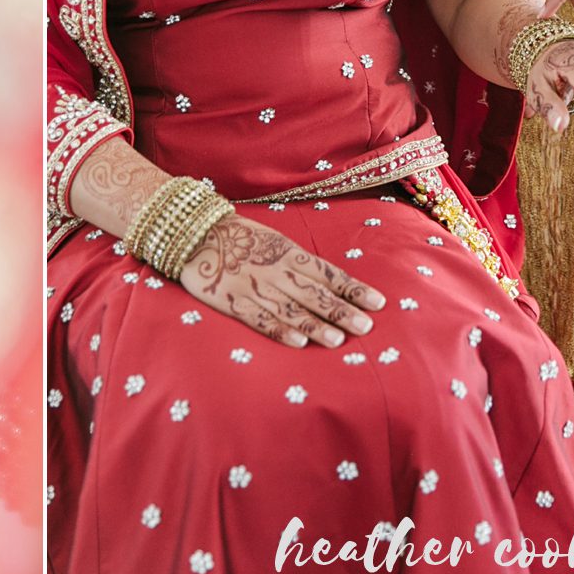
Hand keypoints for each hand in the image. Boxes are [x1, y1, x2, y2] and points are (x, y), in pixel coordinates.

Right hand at [176, 215, 380, 348]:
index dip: (354, 288)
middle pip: (314, 294)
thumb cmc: (241, 239)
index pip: (329, 273)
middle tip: (365, 327)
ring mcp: (254, 285)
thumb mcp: (275, 242)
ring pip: (290, 308)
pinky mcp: (231, 299)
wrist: (195, 231)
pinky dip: (278, 329)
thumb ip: (299, 263)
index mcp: (289, 254)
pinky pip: (258, 317)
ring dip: (315, 325)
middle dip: (341, 311)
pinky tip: (297, 342)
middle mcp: (276, 270)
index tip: (378, 303)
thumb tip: (333, 284)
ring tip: (337, 341)